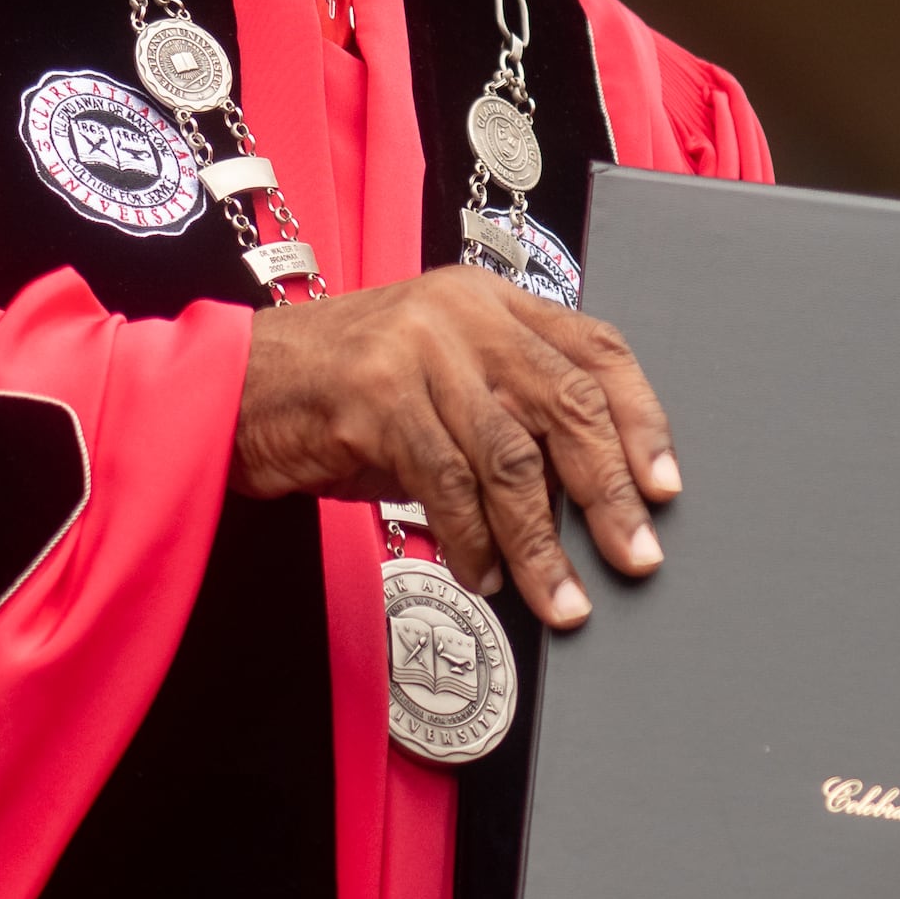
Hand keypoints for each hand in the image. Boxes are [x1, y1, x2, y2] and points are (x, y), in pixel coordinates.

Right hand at [232, 267, 677, 627]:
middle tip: (636, 554)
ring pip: (510, 458)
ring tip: (562, 598)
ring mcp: (416, 349)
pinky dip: (473, 543)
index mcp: (491, 301)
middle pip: (566, 403)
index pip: (596, 349)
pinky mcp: (373, 397)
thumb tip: (588, 492)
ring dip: (542, 542)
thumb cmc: (342, 392)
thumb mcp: (439, 381)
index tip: (666, 484)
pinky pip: (446, 484)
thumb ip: (506, 410)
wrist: (233, 386)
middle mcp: (462, 314)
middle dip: (609, 491)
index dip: (642, 419)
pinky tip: (484, 576)